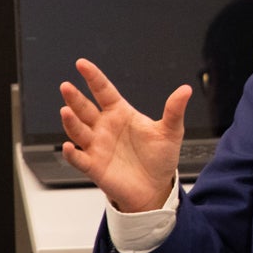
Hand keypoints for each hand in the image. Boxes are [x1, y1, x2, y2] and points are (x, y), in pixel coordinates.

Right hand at [59, 58, 190, 212]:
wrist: (156, 189)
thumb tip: (186, 90)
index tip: (82, 64)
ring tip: (66, 111)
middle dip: (74, 98)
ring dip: (71, 122)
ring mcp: (97, 146)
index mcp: (120, 113)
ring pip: (78, 130)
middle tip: (67, 87)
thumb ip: (174, 110)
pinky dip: (72, 153)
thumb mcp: (170, 132)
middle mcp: (105, 127)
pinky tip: (68, 146)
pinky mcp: (94, 166)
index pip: (103, 91)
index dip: (93, 77)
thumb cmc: (160, 158)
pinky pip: (79, 158)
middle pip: (85, 108)